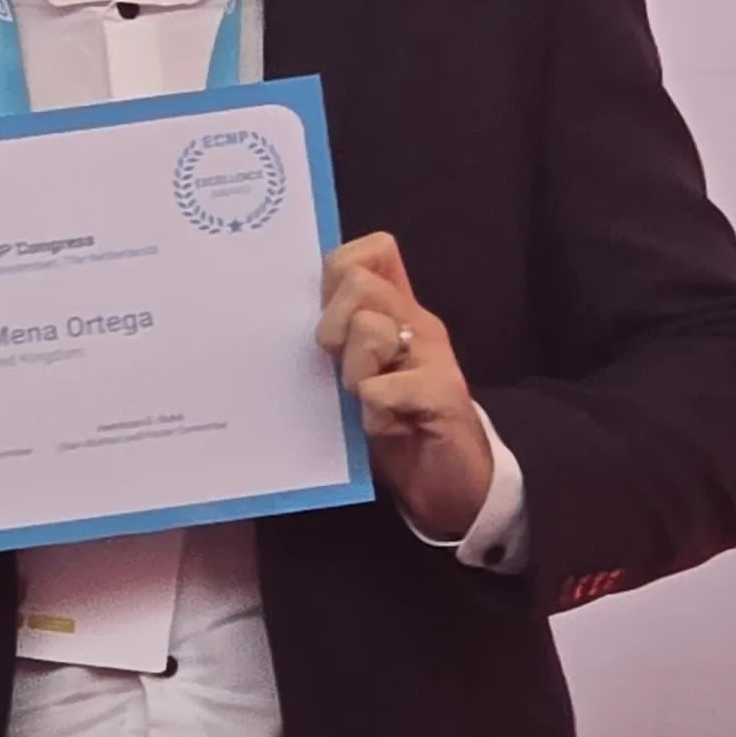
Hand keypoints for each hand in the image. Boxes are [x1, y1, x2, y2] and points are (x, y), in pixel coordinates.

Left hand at [317, 233, 493, 542]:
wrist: (449, 483)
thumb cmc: (397, 424)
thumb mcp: (360, 371)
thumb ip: (339, 335)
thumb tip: (286, 303)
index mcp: (396, 311)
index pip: (372, 253)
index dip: (339, 275)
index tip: (331, 318)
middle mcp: (417, 323)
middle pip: (359, 284)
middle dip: (334, 329)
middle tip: (342, 371)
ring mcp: (434, 356)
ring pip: (369, 331)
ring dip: (354, 376)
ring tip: (368, 403)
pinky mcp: (444, 394)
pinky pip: (383, 389)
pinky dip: (373, 415)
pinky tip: (387, 428)